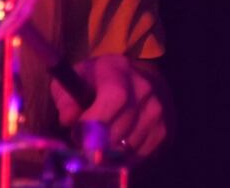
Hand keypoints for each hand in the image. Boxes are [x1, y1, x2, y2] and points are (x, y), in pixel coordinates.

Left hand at [50, 54, 168, 160]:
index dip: (94, 122)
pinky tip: (114, 145)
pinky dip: (122, 158)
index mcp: (119, 71)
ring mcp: (158, 111)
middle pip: (119, 130)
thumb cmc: (98, 81)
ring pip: (127, 148)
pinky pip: (138, 157)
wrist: (138, 80)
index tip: (77, 135)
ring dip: (108, 153)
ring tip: (98, 142)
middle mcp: (144, 89)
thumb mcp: (76, 80)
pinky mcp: (164, 131)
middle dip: (95, 143)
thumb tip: (69, 120)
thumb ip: (66, 98)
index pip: (115, 99)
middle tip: (82, 144)